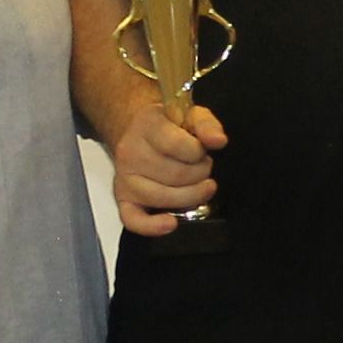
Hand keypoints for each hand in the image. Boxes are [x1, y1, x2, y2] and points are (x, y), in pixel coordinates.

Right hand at [112, 99, 226, 235]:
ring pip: (163, 197)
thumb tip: (219, 141)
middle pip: (175, 175)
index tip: (201, 150)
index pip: (179, 145)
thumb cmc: (170, 126)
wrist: (138, 132)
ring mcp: (124, 178)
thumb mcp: (191, 115)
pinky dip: (152, 227)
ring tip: (198, 185)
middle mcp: (130, 152)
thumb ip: (207, 125)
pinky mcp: (123, 199)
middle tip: (202, 167)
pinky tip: (171, 223)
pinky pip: (133, 220)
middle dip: (200, 174)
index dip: (199, 152)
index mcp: (146, 125)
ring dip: (191, 195)